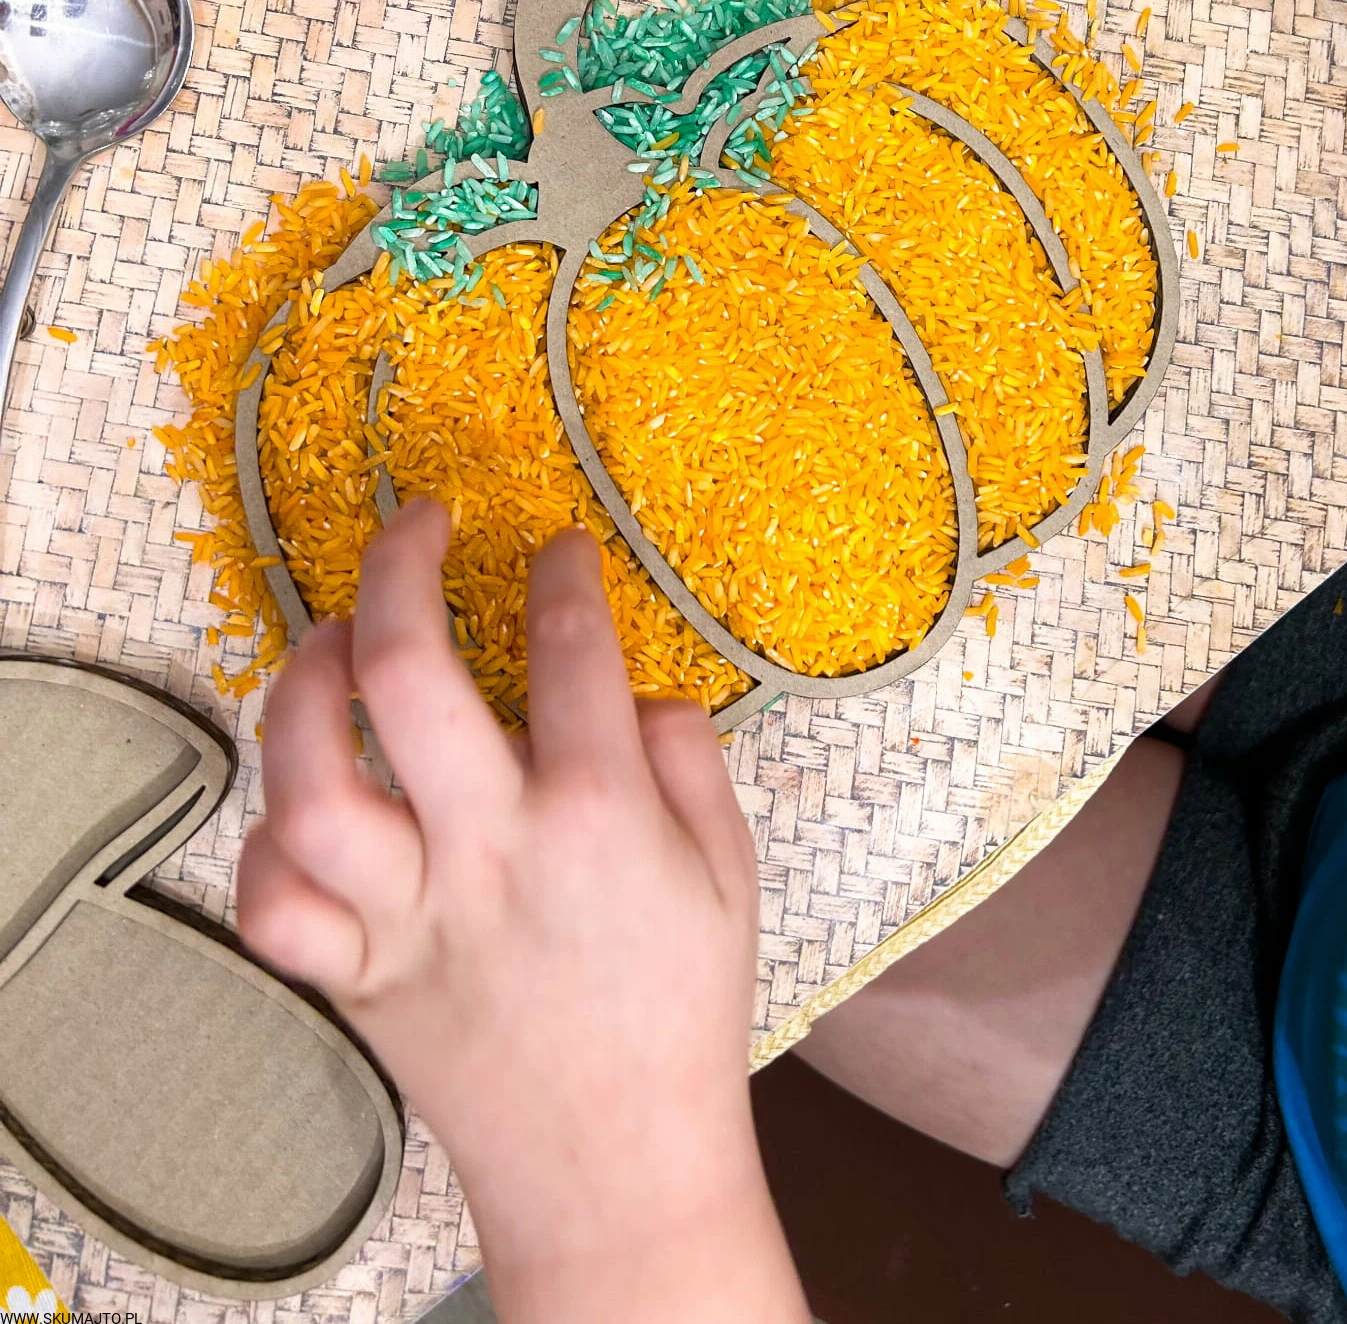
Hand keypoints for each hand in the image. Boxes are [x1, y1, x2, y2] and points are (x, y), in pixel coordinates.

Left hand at [237, 499, 808, 1323]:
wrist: (616, 1169)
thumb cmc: (678, 1012)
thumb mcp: (731, 871)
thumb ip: (686, 758)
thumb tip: (628, 688)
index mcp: (596, 814)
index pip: (569, 640)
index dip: (559, 568)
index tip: (555, 548)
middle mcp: (489, 850)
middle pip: (405, 673)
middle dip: (400, 565)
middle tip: (417, 525)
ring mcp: (409, 916)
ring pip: (307, 783)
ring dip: (303, 687)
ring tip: (335, 642)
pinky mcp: (357, 977)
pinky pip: (272, 905)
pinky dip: (268, 845)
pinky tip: (303, 804)